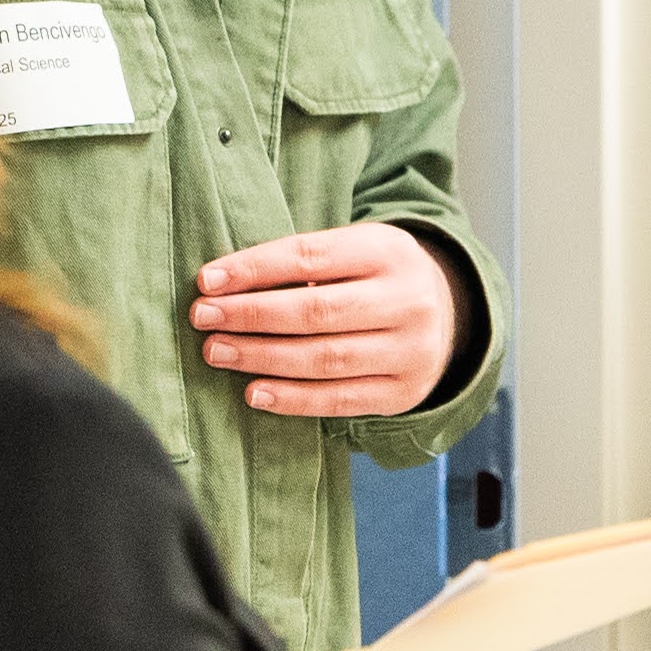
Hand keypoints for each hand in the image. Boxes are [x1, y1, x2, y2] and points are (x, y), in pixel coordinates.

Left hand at [191, 224, 464, 418]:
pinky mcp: (403, 393)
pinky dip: (292, 399)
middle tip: (203, 317)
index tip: (207, 280)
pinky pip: (340, 400)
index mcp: (389, 250)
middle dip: (251, 315)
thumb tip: (224, 285)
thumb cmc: (375, 278)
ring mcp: (410, 351)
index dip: (255, 268)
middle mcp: (408, 300)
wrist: (447, 316)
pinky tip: (254, 393)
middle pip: (317, 311)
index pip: (311, 256)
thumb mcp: (354, 251)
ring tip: (218, 351)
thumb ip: (303, 263)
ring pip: (325, 358)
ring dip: (262, 357)